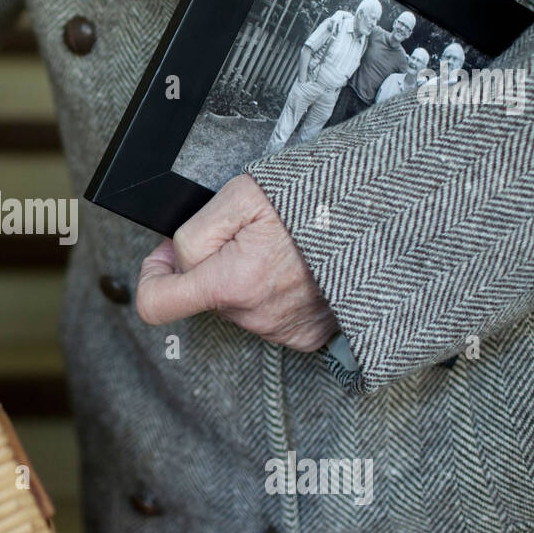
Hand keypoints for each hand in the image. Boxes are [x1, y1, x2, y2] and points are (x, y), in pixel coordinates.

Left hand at [136, 174, 338, 351]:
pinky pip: (267, 316)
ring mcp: (282, 330)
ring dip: (242, 277)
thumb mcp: (239, 197)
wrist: (381, 217)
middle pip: (202, 296)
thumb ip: (193, 233)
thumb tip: (174, 258)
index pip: (155, 305)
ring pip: (235, 305)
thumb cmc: (314, 200)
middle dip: (208, 265)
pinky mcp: (306, 335)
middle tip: (240, 232)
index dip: (151, 276)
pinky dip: (272, 292)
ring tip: (277, 246)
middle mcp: (255, 317)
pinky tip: (294, 268)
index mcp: (231, 283)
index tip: (164, 259)